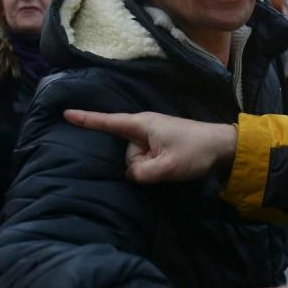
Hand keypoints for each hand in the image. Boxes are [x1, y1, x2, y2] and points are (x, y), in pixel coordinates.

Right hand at [64, 110, 236, 183]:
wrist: (221, 146)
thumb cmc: (195, 152)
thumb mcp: (167, 167)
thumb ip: (142, 173)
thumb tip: (130, 174)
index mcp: (142, 124)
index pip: (108, 122)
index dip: (86, 119)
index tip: (66, 113)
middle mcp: (143, 126)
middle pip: (125, 152)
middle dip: (139, 164)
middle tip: (165, 164)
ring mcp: (151, 134)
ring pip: (135, 158)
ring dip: (150, 166)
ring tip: (171, 163)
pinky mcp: (158, 142)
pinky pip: (145, 157)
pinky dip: (153, 165)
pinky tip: (168, 165)